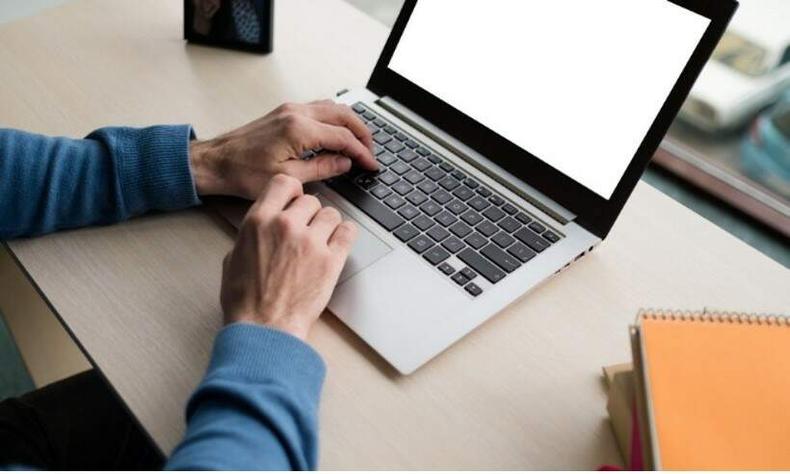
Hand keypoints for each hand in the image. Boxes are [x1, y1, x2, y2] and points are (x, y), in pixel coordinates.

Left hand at [190, 100, 376, 199]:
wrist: (215, 162)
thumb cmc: (242, 172)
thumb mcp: (288, 178)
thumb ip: (321, 168)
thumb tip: (344, 163)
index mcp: (299, 129)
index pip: (343, 137)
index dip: (362, 152)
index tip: (371, 164)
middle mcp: (296, 113)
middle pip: (344, 116)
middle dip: (362, 134)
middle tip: (370, 153)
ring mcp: (290, 109)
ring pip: (333, 108)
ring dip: (350, 124)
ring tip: (358, 144)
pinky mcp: (284, 112)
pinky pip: (319, 108)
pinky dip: (335, 119)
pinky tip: (337, 134)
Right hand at [220, 174, 356, 339]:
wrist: (265, 328)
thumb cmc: (246, 301)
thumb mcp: (233, 258)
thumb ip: (251, 235)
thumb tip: (261, 228)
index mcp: (259, 221)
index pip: (284, 183)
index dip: (292, 191)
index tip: (295, 201)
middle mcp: (286, 226)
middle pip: (311, 200)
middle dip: (309, 214)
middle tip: (306, 231)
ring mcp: (311, 242)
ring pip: (331, 214)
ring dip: (327, 225)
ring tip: (321, 241)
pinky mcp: (332, 260)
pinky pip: (348, 232)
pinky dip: (345, 234)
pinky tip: (338, 242)